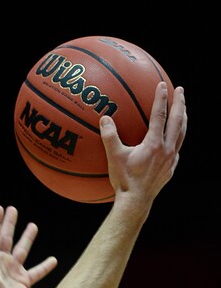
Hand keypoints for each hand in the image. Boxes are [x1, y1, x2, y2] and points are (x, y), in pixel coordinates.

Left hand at [0, 205, 57, 287]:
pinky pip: (36, 272)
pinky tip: (53, 260)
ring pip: (22, 251)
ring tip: (33, 225)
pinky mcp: (24, 283)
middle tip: (13, 209)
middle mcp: (4, 264)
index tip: (0, 208)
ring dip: (27, 238)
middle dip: (9, 225)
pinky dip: (44, 266)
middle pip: (7, 239)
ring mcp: (14, 273)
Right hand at [100, 82, 186, 206]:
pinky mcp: (170, 169)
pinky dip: (178, 138)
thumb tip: (104, 118)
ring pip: (181, 134)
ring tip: (183, 109)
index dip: (161, 98)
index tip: (161, 85)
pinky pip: (177, 148)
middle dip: (180, 103)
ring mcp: (171, 160)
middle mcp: (167, 149)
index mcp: (154, 144)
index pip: (160, 115)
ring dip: (183, 119)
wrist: (135, 202)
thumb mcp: (114, 157)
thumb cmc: (124, 180)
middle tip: (180, 90)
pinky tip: (174, 137)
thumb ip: (110, 136)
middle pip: (177, 121)